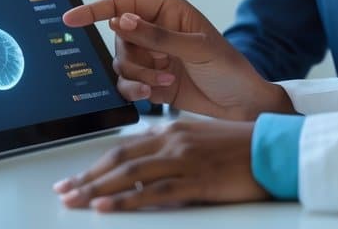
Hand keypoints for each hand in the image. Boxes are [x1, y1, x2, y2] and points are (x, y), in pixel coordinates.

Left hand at [55, 120, 266, 210]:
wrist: (275, 148)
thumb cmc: (243, 147)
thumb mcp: (202, 141)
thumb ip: (175, 150)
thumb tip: (151, 167)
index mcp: (174, 130)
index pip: (126, 147)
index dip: (97, 163)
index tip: (76, 177)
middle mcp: (173, 140)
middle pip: (120, 159)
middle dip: (87, 177)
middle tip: (63, 191)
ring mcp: (183, 159)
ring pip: (130, 174)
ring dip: (97, 189)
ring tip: (73, 200)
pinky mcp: (196, 180)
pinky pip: (153, 192)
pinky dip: (126, 200)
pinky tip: (106, 207)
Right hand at [63, 0, 292, 120]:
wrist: (243, 104)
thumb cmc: (230, 68)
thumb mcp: (197, 48)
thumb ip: (158, 35)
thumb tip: (121, 20)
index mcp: (169, 11)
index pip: (124, 4)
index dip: (96, 9)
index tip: (70, 18)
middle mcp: (157, 31)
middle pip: (118, 38)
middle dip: (134, 56)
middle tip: (161, 67)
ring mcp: (153, 56)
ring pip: (121, 63)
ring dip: (138, 76)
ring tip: (164, 82)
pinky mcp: (151, 80)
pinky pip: (126, 83)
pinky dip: (135, 90)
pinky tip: (154, 94)